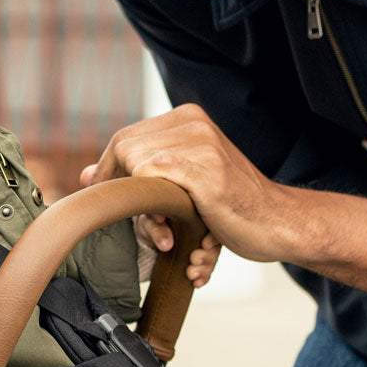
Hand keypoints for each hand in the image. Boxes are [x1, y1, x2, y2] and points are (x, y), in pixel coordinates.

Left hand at [82, 104, 288, 263]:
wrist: (282, 224)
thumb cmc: (232, 206)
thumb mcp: (183, 180)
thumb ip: (141, 170)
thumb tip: (84, 175)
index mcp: (187, 117)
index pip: (124, 139)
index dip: (108, 172)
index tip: (111, 201)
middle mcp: (193, 122)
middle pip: (123, 153)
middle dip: (128, 195)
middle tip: (155, 230)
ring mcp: (201, 143)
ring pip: (135, 171)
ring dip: (149, 220)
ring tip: (177, 242)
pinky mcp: (207, 172)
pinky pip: (153, 183)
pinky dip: (162, 222)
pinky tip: (191, 249)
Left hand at [136, 214, 221, 285]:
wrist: (145, 235)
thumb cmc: (151, 222)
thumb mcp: (150, 222)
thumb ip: (157, 228)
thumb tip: (166, 244)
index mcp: (197, 218)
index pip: (214, 227)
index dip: (213, 237)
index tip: (205, 245)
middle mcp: (204, 234)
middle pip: (214, 247)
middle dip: (206, 257)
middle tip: (194, 260)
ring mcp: (201, 249)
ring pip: (211, 261)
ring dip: (203, 270)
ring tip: (191, 274)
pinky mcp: (196, 262)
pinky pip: (204, 272)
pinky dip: (202, 279)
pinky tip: (196, 284)